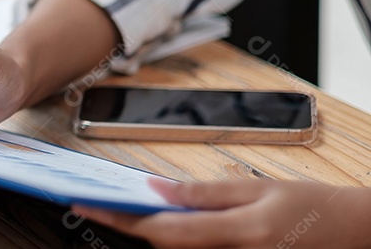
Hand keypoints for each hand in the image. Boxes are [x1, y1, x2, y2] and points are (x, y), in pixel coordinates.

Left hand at [73, 178, 370, 247]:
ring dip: (148, 230)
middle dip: (126, 225)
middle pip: (163, 244)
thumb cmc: (311, 207)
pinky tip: (159, 218)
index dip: (120, 220)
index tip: (88, 206)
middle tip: (93, 203)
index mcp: (237, 233)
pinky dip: (173, 236)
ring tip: (118, 206)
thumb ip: (204, 192)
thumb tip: (156, 188)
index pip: (162, 230)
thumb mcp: (257, 189)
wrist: (353, 232)